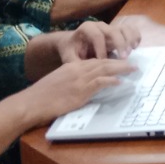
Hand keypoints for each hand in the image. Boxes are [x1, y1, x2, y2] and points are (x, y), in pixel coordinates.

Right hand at [9, 57, 136, 127]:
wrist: (31, 103)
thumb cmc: (41, 97)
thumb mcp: (58, 83)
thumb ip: (72, 82)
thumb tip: (84, 88)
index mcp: (72, 66)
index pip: (95, 60)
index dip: (109, 61)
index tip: (120, 62)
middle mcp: (77, 69)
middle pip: (103, 61)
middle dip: (120, 62)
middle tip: (133, 64)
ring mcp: (79, 79)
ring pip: (105, 68)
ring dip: (121, 68)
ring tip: (133, 69)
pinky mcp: (79, 90)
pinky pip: (100, 82)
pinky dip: (111, 81)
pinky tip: (120, 82)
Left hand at [58, 20, 140, 62]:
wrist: (73, 42)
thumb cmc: (71, 50)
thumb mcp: (69, 56)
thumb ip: (74, 62)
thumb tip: (83, 71)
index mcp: (87, 28)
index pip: (97, 36)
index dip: (101, 49)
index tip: (102, 61)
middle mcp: (100, 25)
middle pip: (113, 31)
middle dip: (120, 44)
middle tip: (123, 58)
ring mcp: (110, 27)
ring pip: (124, 28)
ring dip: (129, 40)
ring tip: (130, 53)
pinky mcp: (118, 31)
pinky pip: (131, 30)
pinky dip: (135, 37)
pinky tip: (134, 48)